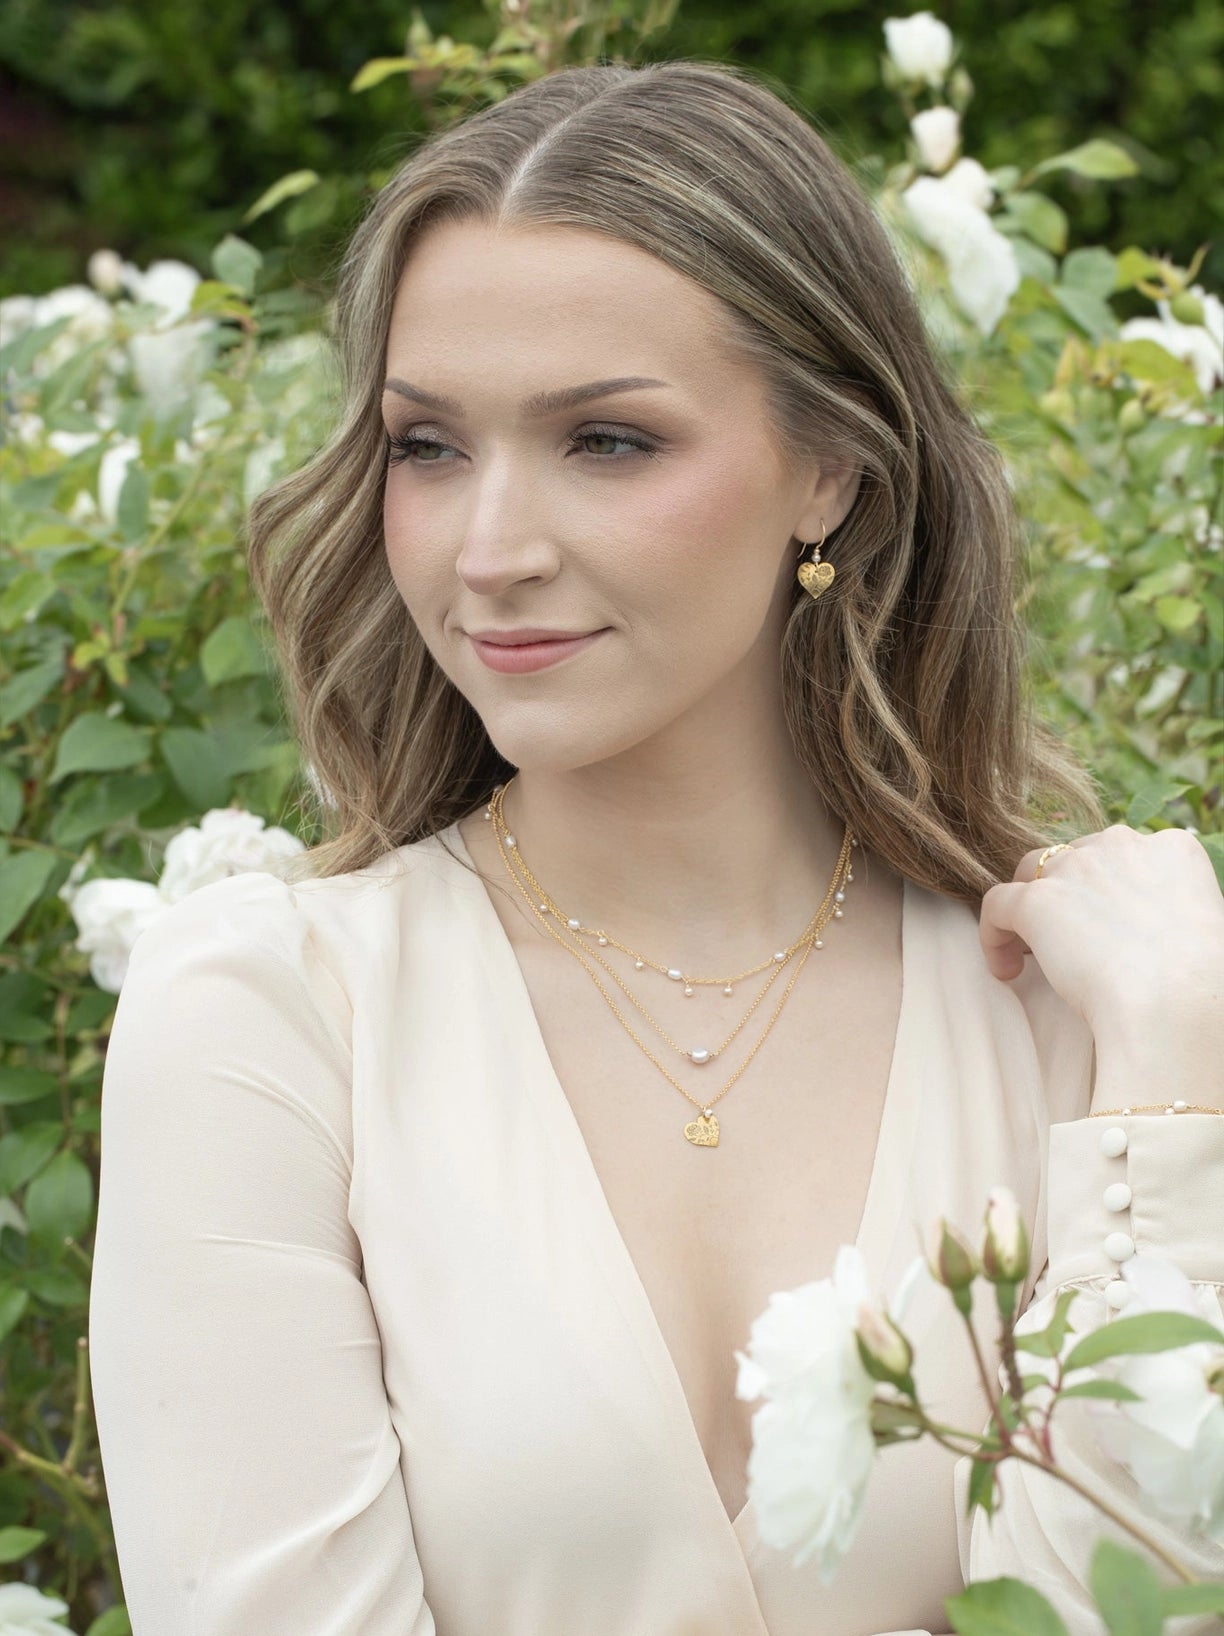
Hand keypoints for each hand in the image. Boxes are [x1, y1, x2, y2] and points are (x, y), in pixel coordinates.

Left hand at [978, 824, 1223, 1044]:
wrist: (1178, 1001)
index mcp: (1171, 848)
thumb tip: (1153, 933)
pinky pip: (996, 904)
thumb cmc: (1202, 984)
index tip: (1103, 926)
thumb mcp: (1203, 927)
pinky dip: (992, 935)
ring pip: (1030, 874)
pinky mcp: (1037, 900)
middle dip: (1065, 896)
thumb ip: (1171, 911)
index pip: (1121, 855)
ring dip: (1026, 910)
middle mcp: (1121, 844)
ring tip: (1028, 957)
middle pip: (1073, 858)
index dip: (1103, 891)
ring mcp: (1076, 868)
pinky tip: (1003, 970)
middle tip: (1066, 943)